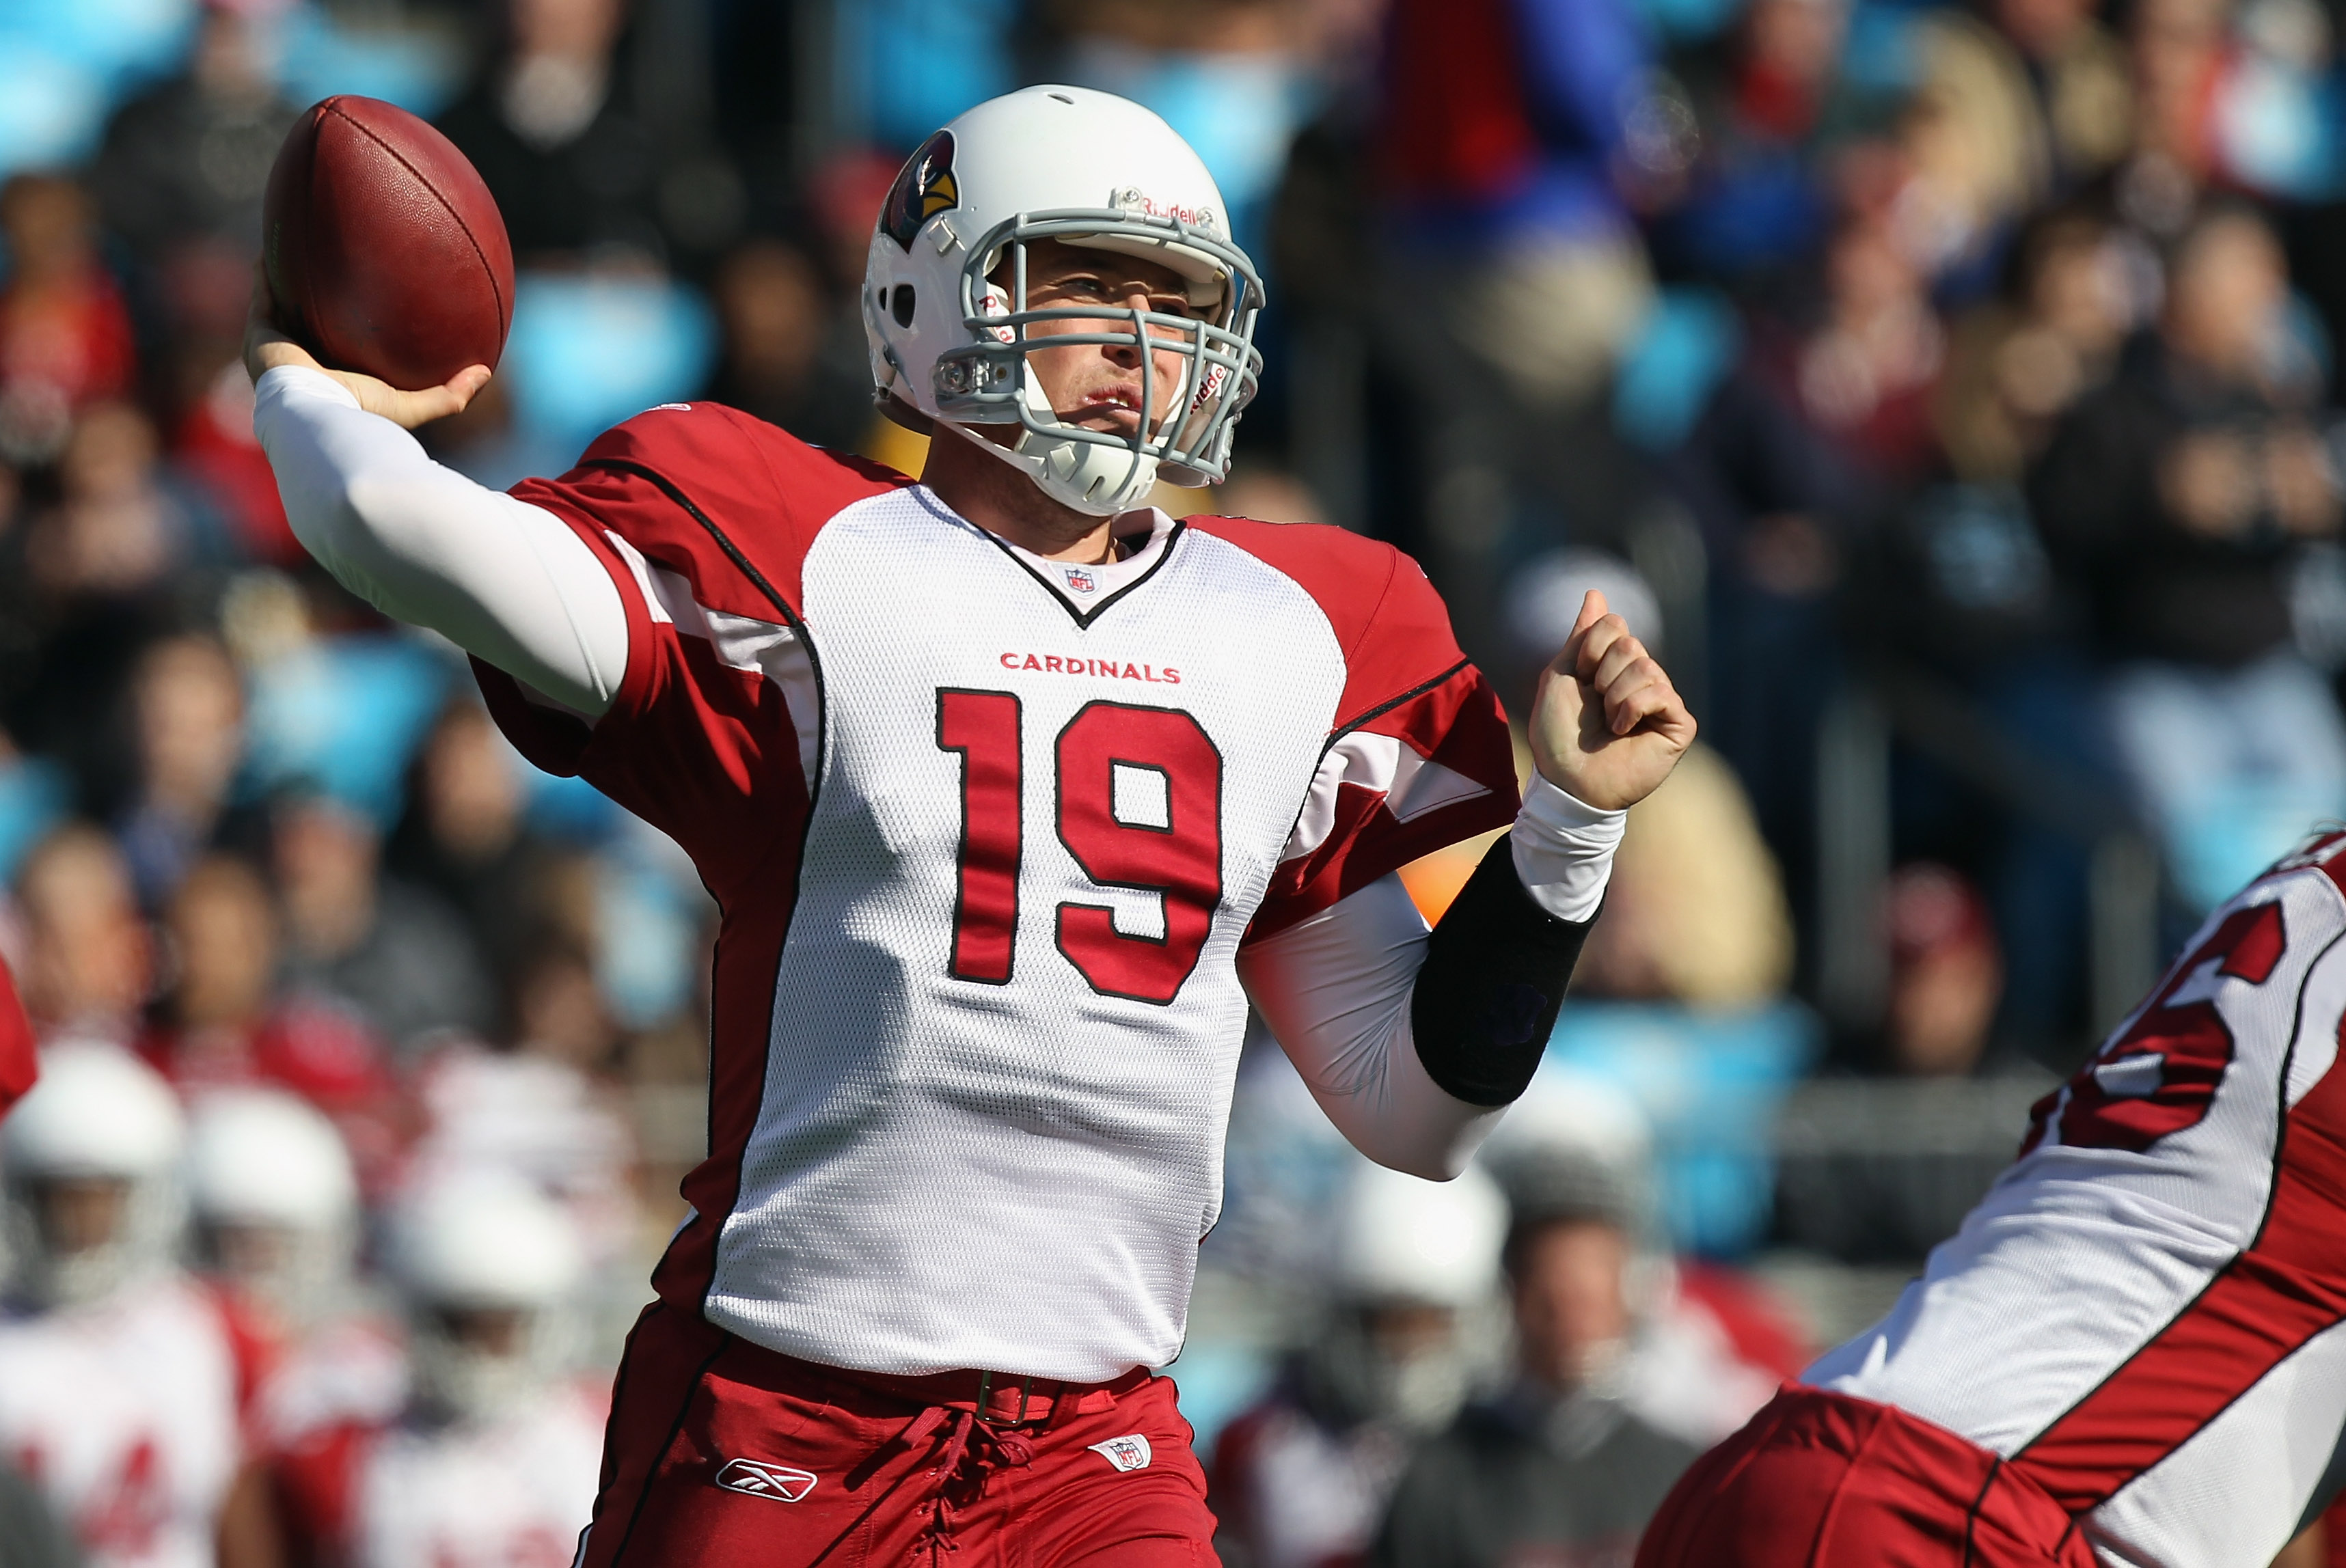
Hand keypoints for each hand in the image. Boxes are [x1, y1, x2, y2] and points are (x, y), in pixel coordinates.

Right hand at [243, 267, 489, 429]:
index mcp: (332, 376)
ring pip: (283, 305)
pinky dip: (267, 271)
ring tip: (301, 247)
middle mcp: (302, 360)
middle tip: (335, 271)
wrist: (314, 415)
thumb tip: (486, 373)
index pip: (341, 346)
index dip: (350, 327)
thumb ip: (449, 395)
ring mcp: (277, 346)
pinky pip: (262, 294)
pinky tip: (276, 245)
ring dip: (290, 279)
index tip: (367, 304)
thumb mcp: (412, 405)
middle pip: (310, 322)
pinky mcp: (258, 333)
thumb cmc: (361, 413)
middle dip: (318, 298)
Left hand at [1528, 590, 1696, 811]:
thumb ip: (1581, 635)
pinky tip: (1624, 730)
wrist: (1567, 779)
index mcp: (1614, 664)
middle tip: (1596, 706)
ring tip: (1609, 724)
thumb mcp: (1560, 675)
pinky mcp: (1678, 724)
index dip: (1589, 649)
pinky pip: (1661, 693)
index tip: (1578, 679)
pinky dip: (1633, 709)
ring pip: (1647, 668)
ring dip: (1615, 697)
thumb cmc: (1558, 733)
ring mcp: (1662, 701)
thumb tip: (1595, 591)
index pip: (1615, 624)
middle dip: (1602, 675)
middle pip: (1631, 644)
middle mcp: (1641, 678)